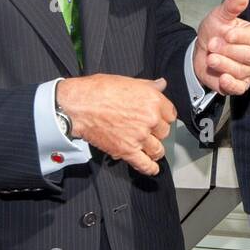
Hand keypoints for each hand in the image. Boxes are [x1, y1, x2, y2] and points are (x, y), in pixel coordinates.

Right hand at [55, 74, 176, 175]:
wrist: (78, 106)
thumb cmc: (98, 91)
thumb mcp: (127, 81)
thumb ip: (148, 85)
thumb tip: (161, 84)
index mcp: (152, 100)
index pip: (171, 114)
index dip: (163, 117)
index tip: (159, 119)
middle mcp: (150, 119)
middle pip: (164, 132)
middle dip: (157, 132)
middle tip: (147, 130)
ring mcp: (139, 136)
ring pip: (157, 149)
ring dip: (154, 150)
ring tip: (150, 149)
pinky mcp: (127, 150)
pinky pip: (144, 164)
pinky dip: (150, 168)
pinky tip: (152, 168)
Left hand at [193, 0, 249, 95]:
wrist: (202, 50)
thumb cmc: (215, 31)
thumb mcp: (220, 15)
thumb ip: (232, 6)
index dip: (241, 37)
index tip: (226, 34)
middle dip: (229, 51)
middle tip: (212, 45)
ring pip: (242, 71)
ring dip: (224, 64)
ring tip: (211, 58)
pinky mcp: (241, 85)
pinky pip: (240, 88)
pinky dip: (231, 84)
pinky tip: (222, 78)